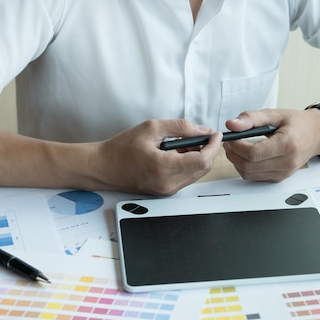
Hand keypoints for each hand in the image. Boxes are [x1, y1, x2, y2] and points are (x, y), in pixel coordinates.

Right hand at [92, 119, 221, 194]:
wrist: (103, 168)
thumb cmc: (121, 148)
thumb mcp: (151, 128)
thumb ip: (180, 128)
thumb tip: (202, 131)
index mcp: (163, 167)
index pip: (202, 160)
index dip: (213, 146)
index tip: (215, 135)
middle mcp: (168, 183)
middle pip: (203, 169)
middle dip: (208, 151)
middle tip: (202, 136)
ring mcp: (167, 191)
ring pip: (197, 174)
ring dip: (200, 158)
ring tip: (186, 143)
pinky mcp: (166, 192)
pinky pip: (187, 178)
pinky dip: (190, 165)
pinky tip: (180, 153)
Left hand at [222, 109, 319, 181]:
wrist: (317, 134)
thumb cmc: (298, 123)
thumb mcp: (275, 114)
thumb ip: (252, 118)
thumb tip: (232, 124)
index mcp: (287, 144)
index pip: (254, 153)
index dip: (237, 147)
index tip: (230, 138)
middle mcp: (287, 162)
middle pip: (249, 166)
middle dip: (233, 155)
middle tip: (229, 143)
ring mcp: (285, 172)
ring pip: (250, 175)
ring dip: (237, 163)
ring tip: (235, 149)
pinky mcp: (281, 177)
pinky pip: (256, 178)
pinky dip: (246, 168)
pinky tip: (246, 156)